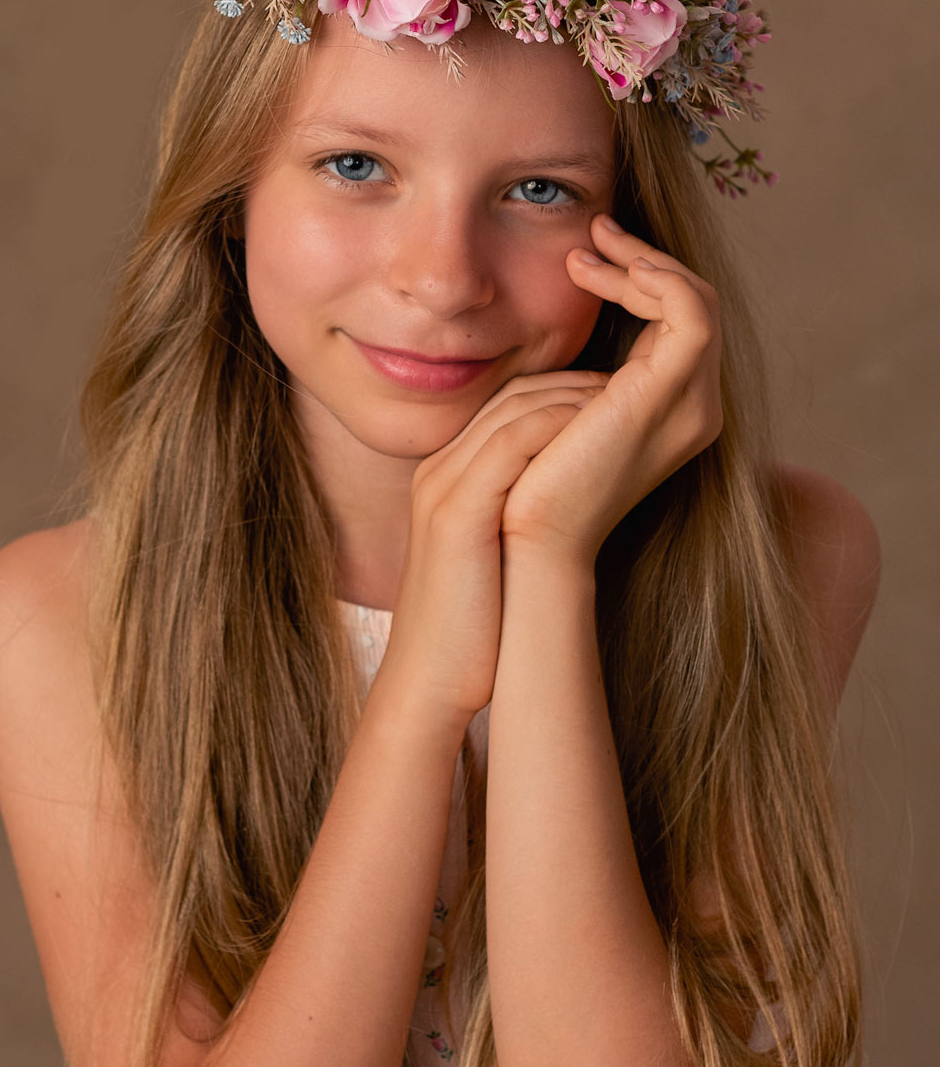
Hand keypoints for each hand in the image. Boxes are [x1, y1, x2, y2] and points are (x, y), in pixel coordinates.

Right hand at [377, 371, 608, 730]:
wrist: (430, 684)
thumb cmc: (473, 631)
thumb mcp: (495, 559)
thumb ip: (520, 519)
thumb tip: (575, 504)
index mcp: (445, 479)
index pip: (506, 408)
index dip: (565, 393)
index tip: (620, 398)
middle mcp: (438, 471)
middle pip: (511, 397)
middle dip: (577, 383)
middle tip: (636, 383)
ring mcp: (443, 487)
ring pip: (515, 410)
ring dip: (578, 396)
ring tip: (631, 396)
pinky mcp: (458, 510)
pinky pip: (514, 442)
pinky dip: (562, 425)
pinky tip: (607, 426)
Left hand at [499, 214, 723, 566]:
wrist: (531, 536)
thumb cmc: (530, 481)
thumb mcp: (561, 410)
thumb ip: (578, 375)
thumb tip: (561, 332)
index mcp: (673, 411)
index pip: (679, 323)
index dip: (640, 280)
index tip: (587, 256)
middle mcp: (696, 407)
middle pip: (693, 305)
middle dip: (644, 261)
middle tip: (593, 234)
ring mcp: (691, 404)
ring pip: (696, 301)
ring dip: (643, 263)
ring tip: (589, 249)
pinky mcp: (670, 396)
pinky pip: (690, 313)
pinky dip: (656, 280)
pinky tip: (604, 272)